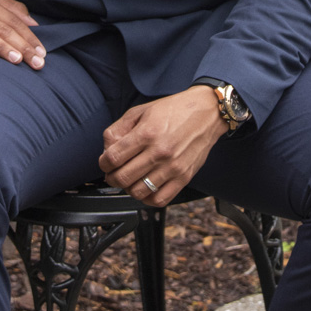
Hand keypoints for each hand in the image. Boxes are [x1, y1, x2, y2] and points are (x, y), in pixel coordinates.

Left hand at [99, 85, 225, 206]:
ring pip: (138, 192)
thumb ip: (119, 129)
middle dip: (112, 177)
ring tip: (130, 179)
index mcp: (146, 133)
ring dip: (128, 188)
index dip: (103, 163)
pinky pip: (160, 199)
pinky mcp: (184, 177)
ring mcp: (172, 167)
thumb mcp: (141, 111)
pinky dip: (147, 198)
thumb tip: (106, 149)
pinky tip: (145, 188)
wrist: (206, 112)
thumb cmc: (174, 110)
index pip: (113, 158)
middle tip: (113, 173)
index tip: (105, 162)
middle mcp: (159, 152)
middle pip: (122, 178)